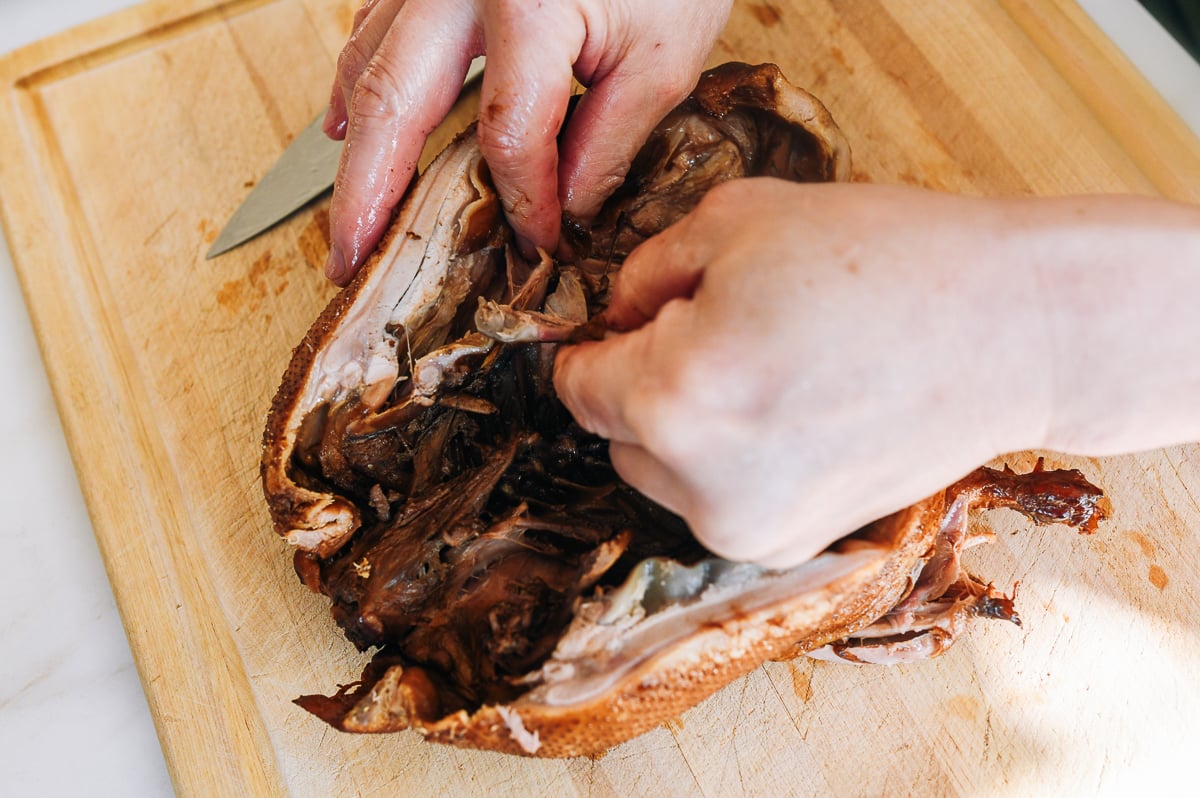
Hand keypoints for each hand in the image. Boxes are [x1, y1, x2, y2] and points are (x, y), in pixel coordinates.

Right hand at [323, 0, 732, 284]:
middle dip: (365, 195)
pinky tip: (349, 122)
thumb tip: (561, 211)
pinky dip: (359, 78)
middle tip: (348, 261)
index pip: (508, 138)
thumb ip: (608, 142)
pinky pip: (375, 25)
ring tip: (346, 210)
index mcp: (523, 6)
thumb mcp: (664, 57)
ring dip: (353, 145)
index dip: (524, 203)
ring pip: (367, 61)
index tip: (538, 243)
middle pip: (394, 105)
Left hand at [553, 180, 1199, 566]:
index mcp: (675, 396)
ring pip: (663, 475)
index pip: (577, 386)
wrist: (1012, 333)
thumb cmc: (883, 259)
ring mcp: (747, 528)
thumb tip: (613, 318)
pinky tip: (797, 413)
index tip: (621, 326)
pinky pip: (717, 500)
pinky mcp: (790, 546)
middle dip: (646, 382)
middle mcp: (699, 484)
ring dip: (686, 429)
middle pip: (619, 434)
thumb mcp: (737, 219)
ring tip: (770, 371)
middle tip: (722, 330)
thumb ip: (642, 272)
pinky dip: (731, 463)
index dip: (594, 345)